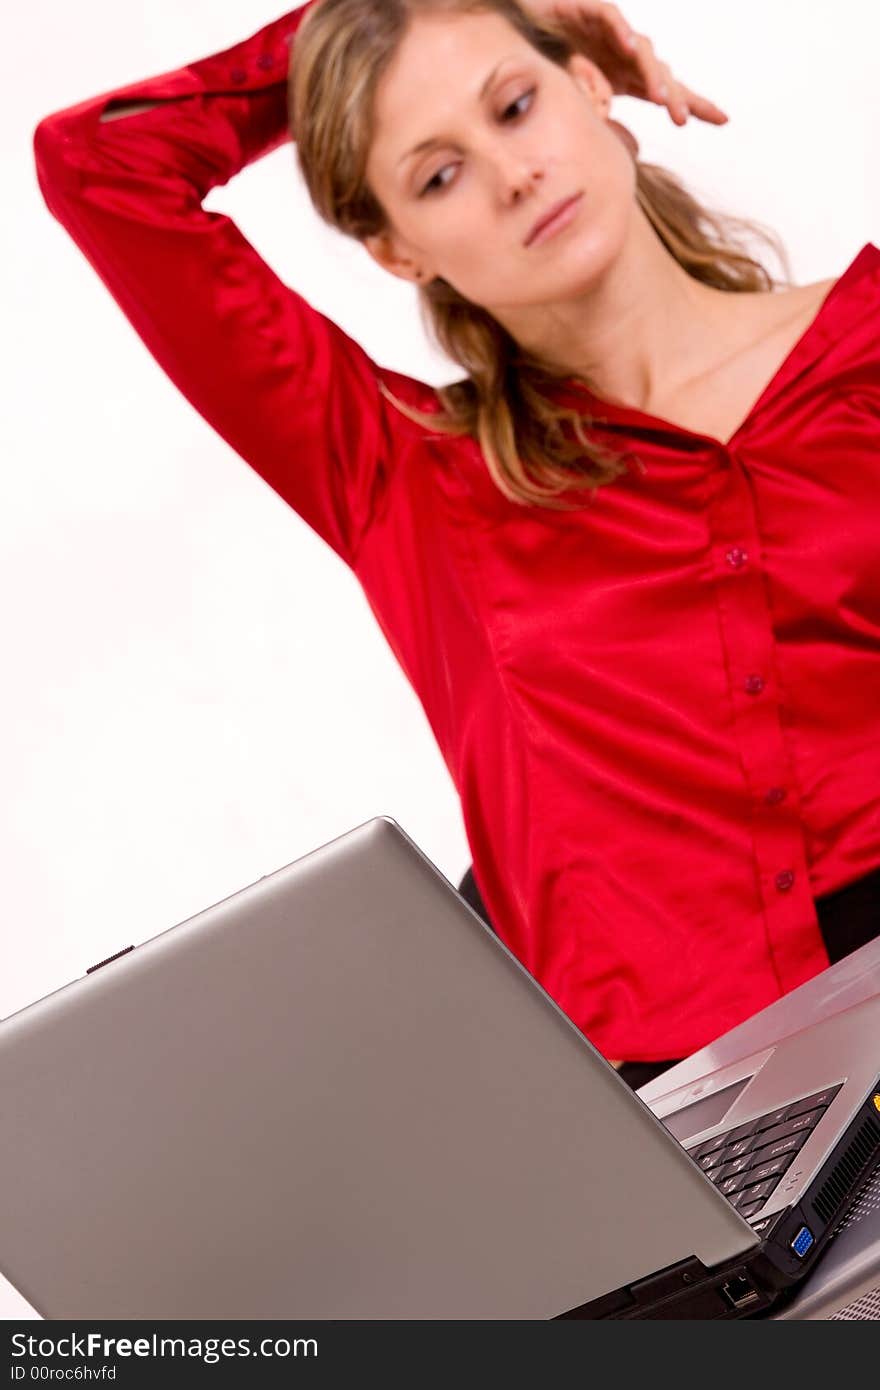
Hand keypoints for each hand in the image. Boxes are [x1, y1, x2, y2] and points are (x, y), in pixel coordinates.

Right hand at [524, 1, 728, 126]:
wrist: (520, 29)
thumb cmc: (549, 66)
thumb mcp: (574, 98)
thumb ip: (592, 103)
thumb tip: (606, 111)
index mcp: (627, 77)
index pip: (668, 91)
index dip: (695, 103)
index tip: (724, 119)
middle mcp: (626, 54)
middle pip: (660, 75)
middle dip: (674, 98)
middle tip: (680, 119)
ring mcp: (612, 33)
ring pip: (641, 50)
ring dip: (651, 74)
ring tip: (658, 98)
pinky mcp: (591, 10)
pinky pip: (611, 19)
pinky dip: (619, 30)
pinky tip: (628, 46)